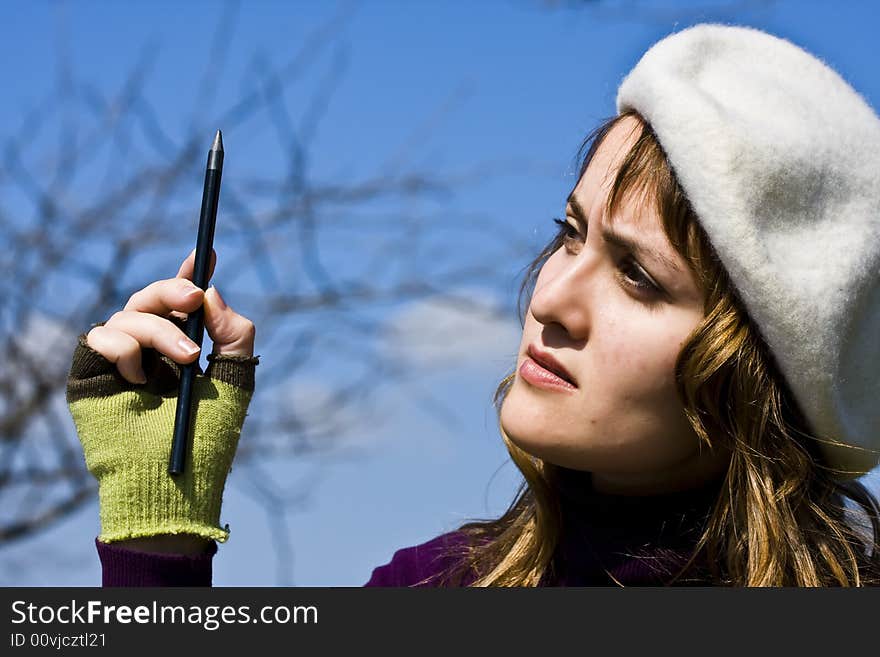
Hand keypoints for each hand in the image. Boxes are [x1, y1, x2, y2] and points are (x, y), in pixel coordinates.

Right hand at [67, 248, 258, 546]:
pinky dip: (123, 348)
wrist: (174, 482)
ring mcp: (121, 360)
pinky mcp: (93, 374)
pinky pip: (99, 336)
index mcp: (184, 347)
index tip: (209, 251)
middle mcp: (151, 348)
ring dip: (159, 330)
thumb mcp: (234, 382)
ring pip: (128, 313)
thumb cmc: (207, 440)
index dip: (192, 274)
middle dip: (174, 290)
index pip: (184, 303)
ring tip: (184, 362)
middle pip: (153, 297)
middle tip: (195, 298)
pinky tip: (139, 378)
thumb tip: (213, 293)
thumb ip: (234, 335)